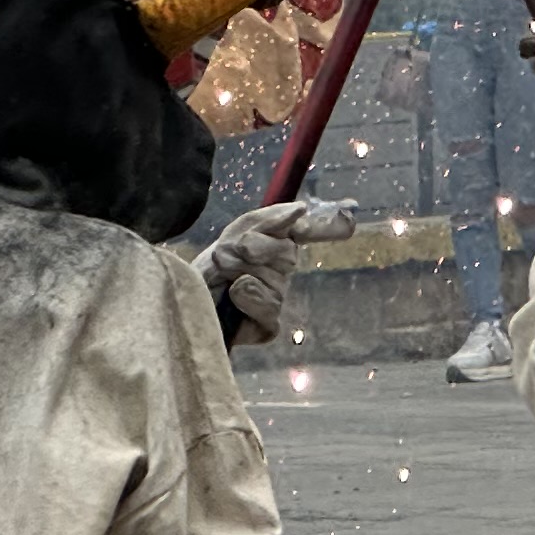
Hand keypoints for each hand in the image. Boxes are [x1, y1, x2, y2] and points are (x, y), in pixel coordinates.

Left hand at [200, 197, 355, 345]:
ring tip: (222, 273)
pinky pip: (268, 304)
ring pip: (274, 278)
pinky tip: (233, 295)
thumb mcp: (237, 232)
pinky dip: (246, 296)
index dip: (330, 225)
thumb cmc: (212, 266)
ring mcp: (278, 298)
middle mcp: (283, 272)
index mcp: (279, 244)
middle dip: (254, 248)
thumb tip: (303, 210)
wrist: (184, 298)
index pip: (311, 233)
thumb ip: (271, 220)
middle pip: (286, 253)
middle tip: (225, 252)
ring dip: (241, 270)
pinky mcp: (270, 325)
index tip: (350, 214)